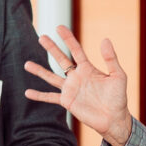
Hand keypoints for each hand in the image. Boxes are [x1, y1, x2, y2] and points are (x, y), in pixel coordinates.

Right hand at [28, 25, 132, 145]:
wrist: (114, 118)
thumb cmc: (119, 98)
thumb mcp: (118, 76)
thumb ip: (111, 59)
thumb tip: (105, 39)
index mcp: (88, 69)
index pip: (76, 50)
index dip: (68, 39)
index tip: (59, 27)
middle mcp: (77, 77)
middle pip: (61, 59)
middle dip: (52, 48)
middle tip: (41, 37)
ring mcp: (71, 89)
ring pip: (51, 77)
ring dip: (39, 71)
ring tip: (26, 64)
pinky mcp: (67, 101)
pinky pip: (50, 97)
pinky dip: (39, 96)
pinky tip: (28, 93)